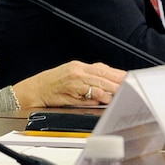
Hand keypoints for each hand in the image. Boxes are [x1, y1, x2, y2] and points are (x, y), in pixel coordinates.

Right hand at [11, 60, 126, 108]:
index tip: (130, 78)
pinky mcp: (70, 89)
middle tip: (132, 86)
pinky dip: (98, 95)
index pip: (103, 68)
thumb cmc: (50, 87)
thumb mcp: (70, 79)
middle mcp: (77, 70)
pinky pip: (87, 92)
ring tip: (123, 93)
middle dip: (119, 81)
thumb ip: (87, 82)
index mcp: (78, 67)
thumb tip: (106, 89)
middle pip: (103, 75)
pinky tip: (106, 98)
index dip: (118, 74)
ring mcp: (73, 79)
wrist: (32, 92)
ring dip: (112, 88)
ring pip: (98, 82)